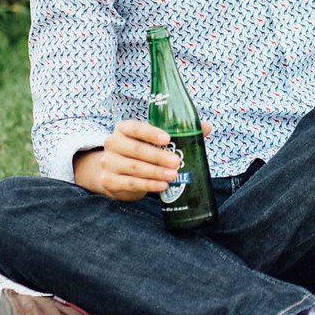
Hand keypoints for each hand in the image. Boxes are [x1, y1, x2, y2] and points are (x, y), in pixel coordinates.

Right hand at [78, 118, 211, 201]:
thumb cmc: (140, 151)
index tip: (168, 139)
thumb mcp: (153, 140)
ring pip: (134, 168)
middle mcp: (113, 143)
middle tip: (176, 162)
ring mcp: (109, 163)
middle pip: (136, 150)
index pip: (136, 127)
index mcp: (124, 128)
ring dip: (155, 173)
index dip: (151, 133)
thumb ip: (178, 132)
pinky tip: (162, 186)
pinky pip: (131, 183)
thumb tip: (206, 127)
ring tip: (173, 176)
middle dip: (158, 157)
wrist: (115, 172)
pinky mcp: (109, 180)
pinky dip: (148, 185)